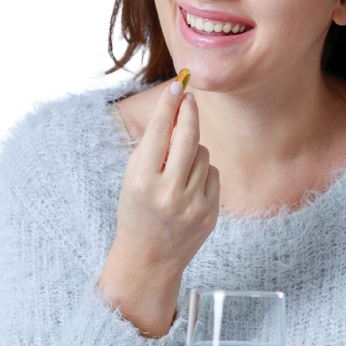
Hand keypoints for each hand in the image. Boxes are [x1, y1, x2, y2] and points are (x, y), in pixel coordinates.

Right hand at [113, 80, 219, 275]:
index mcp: (141, 182)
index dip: (168, 106)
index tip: (176, 86)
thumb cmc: (137, 211)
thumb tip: (175, 109)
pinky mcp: (210, 212)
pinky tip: (190, 186)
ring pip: (203, 153)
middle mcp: (168, 193)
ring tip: (178, 167)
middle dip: (189, 113)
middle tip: (189, 99)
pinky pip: (213, 173)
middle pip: (187, 137)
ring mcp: (192, 204)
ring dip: (193, 150)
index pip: (158, 133)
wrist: (149, 258)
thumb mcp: (133, 178)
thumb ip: (152, 147)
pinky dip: (203, 172)